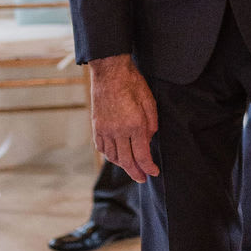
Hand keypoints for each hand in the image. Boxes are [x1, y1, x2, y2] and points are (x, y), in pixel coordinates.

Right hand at [89, 54, 159, 181]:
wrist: (110, 71)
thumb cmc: (133, 83)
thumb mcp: (149, 102)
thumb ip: (151, 125)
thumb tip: (148, 141)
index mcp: (134, 125)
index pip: (142, 156)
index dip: (149, 168)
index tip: (154, 172)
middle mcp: (118, 131)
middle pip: (127, 161)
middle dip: (136, 173)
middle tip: (142, 178)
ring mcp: (104, 129)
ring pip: (113, 157)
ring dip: (123, 165)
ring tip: (131, 168)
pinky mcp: (96, 126)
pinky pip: (102, 148)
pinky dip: (109, 156)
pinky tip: (116, 157)